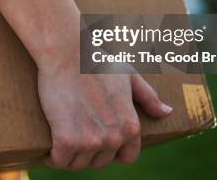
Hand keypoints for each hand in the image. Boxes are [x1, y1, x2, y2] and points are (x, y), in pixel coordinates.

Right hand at [37, 58, 171, 170]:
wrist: (66, 52)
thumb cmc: (95, 60)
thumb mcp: (129, 75)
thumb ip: (148, 97)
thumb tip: (167, 112)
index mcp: (130, 125)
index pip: (126, 157)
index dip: (113, 151)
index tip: (99, 141)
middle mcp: (114, 137)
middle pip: (100, 162)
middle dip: (89, 153)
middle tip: (76, 136)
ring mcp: (90, 140)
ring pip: (78, 164)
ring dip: (69, 157)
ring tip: (62, 143)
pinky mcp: (66, 140)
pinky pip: (59, 160)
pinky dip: (53, 157)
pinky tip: (49, 150)